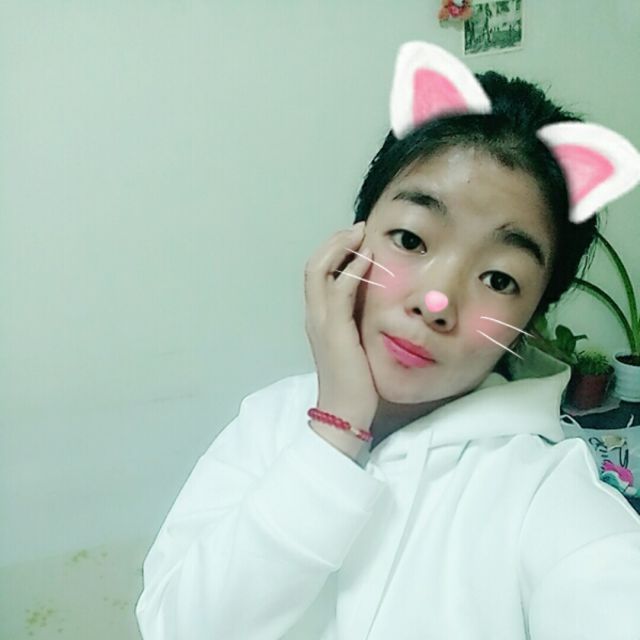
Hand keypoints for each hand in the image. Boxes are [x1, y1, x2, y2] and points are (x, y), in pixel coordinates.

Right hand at [304, 221, 377, 436]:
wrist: (345, 413)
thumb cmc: (356, 382)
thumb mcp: (355, 343)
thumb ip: (358, 321)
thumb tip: (375, 301)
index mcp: (319, 319)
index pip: (317, 273)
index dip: (333, 251)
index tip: (356, 238)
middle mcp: (314, 316)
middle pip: (313, 265)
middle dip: (335, 242)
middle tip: (358, 229)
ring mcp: (320, 322)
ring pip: (319, 271)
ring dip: (340, 247)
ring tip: (360, 234)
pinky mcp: (334, 331)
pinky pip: (339, 290)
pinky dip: (352, 269)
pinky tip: (368, 258)